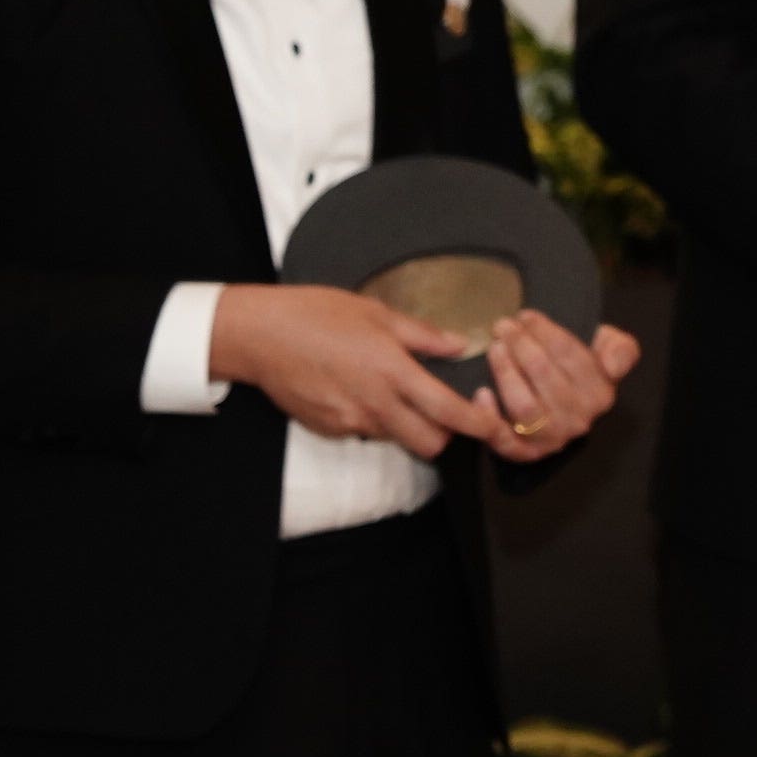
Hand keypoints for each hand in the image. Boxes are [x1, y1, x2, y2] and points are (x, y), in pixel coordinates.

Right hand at [211, 285, 507, 461]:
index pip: (449, 412)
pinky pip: (364, 433)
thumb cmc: (316, 313)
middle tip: (443, 411)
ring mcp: (350, 422)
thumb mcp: (376, 312)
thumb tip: (460, 345)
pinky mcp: (330, 429)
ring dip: (406, 425)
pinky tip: (358, 390)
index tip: (496, 426)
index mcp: (393, 371)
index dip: (480, 425)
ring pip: (396, 439)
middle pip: (429, 443)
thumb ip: (423, 335)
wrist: (259, 335)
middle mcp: (375, 404)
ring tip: (393, 392)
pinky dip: (372, 420)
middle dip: (444, 435)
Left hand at [477, 312, 643, 462]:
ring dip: (505, 372)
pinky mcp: (524, 453)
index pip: (573, 357)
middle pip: (545, 376)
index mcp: (601, 394)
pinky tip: (482, 392)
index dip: (546, 332)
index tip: (526, 316)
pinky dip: (490, 416)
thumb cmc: (579, 371)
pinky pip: (504, 440)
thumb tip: (612, 366)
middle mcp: (578, 420)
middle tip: (503, 326)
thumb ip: (621, 350)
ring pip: (523, 405)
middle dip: (521, 345)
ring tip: (495, 348)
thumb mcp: (610, 351)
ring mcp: (551, 439)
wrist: (564, 406)